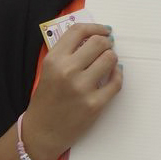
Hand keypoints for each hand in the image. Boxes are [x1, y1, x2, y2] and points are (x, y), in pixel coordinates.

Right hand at [19, 22, 120, 159]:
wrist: (42, 132)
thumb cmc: (46, 99)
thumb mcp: (48, 71)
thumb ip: (67, 54)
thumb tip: (95, 38)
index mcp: (53, 60)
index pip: (79, 31)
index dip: (95, 28)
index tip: (104, 30)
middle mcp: (67, 71)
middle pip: (99, 43)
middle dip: (106, 43)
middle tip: (106, 48)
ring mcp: (82, 88)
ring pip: (110, 59)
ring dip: (112, 59)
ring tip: (107, 63)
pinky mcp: (95, 104)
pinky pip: (116, 82)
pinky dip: (118, 76)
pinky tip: (113, 75)